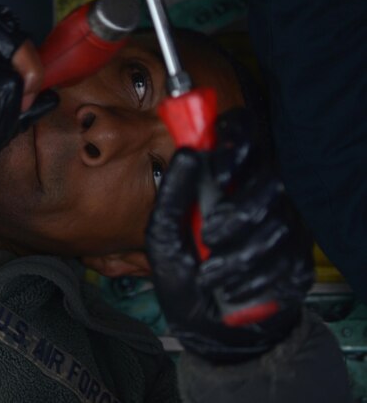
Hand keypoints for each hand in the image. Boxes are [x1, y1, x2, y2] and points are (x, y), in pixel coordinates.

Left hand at [146, 109, 313, 363]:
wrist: (205, 326)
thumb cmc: (182, 272)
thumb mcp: (163, 235)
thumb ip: (172, 195)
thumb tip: (186, 153)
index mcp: (225, 179)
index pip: (244, 137)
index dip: (238, 145)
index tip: (218, 174)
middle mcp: (259, 194)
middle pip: (271, 180)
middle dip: (238, 213)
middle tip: (209, 236)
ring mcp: (285, 224)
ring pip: (278, 224)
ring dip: (239, 255)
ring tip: (209, 275)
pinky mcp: (300, 258)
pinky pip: (288, 260)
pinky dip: (253, 280)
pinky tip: (231, 290)